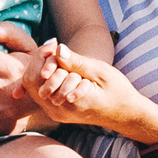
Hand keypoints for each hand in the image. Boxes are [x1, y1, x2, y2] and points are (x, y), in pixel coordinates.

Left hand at [28, 42, 157, 138]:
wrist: (125, 114)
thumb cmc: (117, 91)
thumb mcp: (100, 72)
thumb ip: (77, 62)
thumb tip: (57, 48)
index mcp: (68, 101)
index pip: (38, 76)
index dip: (42, 56)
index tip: (54, 44)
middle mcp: (58, 111)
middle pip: (31, 82)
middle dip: (40, 62)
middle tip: (53, 48)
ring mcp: (57, 114)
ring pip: (34, 88)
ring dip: (43, 70)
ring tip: (58, 58)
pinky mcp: (59, 113)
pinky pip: (42, 93)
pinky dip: (47, 78)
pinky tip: (59, 69)